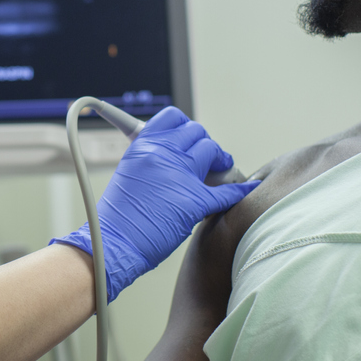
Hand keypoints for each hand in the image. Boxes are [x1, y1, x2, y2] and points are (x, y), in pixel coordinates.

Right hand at [52, 106, 259, 300]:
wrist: (113, 243)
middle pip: (196, 132)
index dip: (185, 126)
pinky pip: (226, 191)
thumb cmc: (117, 217)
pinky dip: (239, 190)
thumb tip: (172, 155)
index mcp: (143, 145)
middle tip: (209, 158)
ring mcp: (179, 175)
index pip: (172, 117)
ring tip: (222, 169)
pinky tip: (246, 189)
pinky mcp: (194, 201)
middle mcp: (162, 153)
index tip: (189, 137)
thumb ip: (149, 158)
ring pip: (212, 151)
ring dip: (220, 159)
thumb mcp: (128, 173)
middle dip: (204, 144)